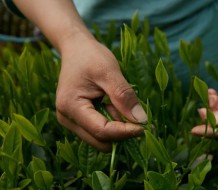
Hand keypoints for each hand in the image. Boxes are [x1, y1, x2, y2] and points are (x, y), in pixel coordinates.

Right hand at [56, 35, 146, 151]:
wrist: (76, 49)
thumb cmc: (91, 56)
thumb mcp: (109, 72)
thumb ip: (124, 96)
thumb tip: (141, 120)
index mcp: (70, 106)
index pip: (101, 131)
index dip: (125, 132)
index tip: (145, 126)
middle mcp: (67, 118)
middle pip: (100, 140)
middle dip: (121, 133)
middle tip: (138, 117)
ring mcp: (71, 121)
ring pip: (100, 138)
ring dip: (116, 127)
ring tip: (120, 104)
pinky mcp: (77, 120)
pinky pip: (98, 130)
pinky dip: (111, 123)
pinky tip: (114, 106)